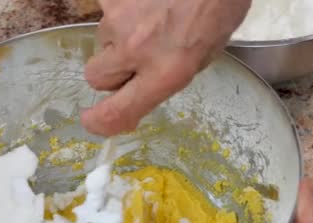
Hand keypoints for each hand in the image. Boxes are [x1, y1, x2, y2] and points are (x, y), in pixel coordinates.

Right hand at [81, 0, 250, 135]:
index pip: (117, 111)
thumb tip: (141, 91)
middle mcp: (136, 50)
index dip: (100, 122)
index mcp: (166, 72)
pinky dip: (121, 8)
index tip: (92, 120)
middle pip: (97, 77)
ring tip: (149, 15)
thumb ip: (168, 76)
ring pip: (102, 40)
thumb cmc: (220, 6)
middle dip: (111, 70)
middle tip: (134, 54)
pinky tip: (144, 1)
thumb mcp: (205, 54)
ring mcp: (118, 18)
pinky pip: (105, 9)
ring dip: (120, 35)